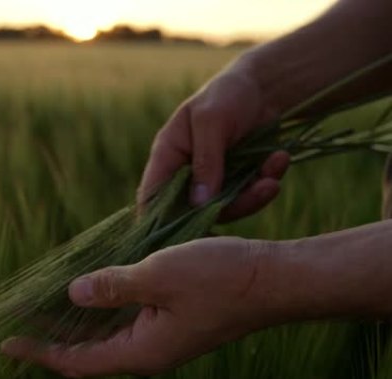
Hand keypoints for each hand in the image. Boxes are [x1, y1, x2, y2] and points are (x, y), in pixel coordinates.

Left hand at [1, 237, 285, 377]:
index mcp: (142, 351)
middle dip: (53, 339)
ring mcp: (162, 338)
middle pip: (88, 352)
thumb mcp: (159, 276)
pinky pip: (126, 321)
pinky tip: (91, 292)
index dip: (40, 352)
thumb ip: (114, 287)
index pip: (77, 361)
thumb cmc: (220, 278)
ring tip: (46, 306)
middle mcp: (149, 352)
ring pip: (107, 336)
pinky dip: (103, 311)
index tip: (8, 344)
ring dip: (77, 323)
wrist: (274, 280)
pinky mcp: (173, 322)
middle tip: (21, 320)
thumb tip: (74, 294)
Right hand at [137, 66, 289, 221]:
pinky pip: (248, 198)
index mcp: (167, 157)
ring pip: (226, 209)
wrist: (264, 87)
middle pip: (194, 212)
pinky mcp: (236, 183)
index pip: (151, 198)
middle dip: (230, 207)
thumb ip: (205, 161)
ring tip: (275, 168)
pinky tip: (279, 159)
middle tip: (260, 191)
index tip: (181, 239)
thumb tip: (199, 204)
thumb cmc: (227, 95)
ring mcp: (212, 182)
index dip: (158, 222)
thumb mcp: (212, 121)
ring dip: (254, 195)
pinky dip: (267, 182)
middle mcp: (186, 175)